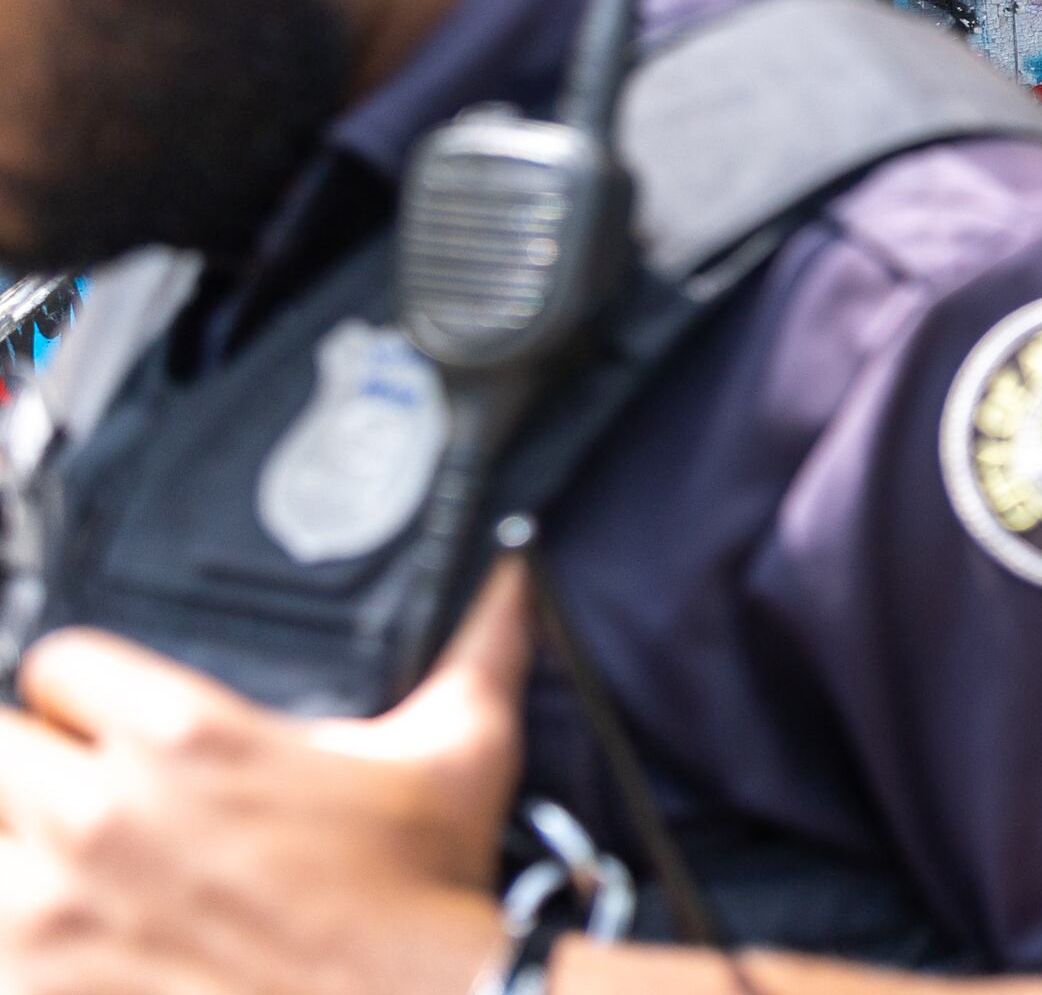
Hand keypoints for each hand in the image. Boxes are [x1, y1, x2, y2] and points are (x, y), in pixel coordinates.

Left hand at [0, 560, 531, 994]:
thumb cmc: (428, 895)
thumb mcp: (461, 748)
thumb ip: (481, 640)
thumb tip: (518, 564)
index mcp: (184, 737)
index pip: (56, 662)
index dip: (87, 689)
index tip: (112, 720)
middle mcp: (99, 817)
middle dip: (34, 767)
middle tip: (86, 800)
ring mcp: (51, 918)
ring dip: (18, 859)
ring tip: (73, 880)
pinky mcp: (39, 993)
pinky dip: (28, 947)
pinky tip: (84, 946)